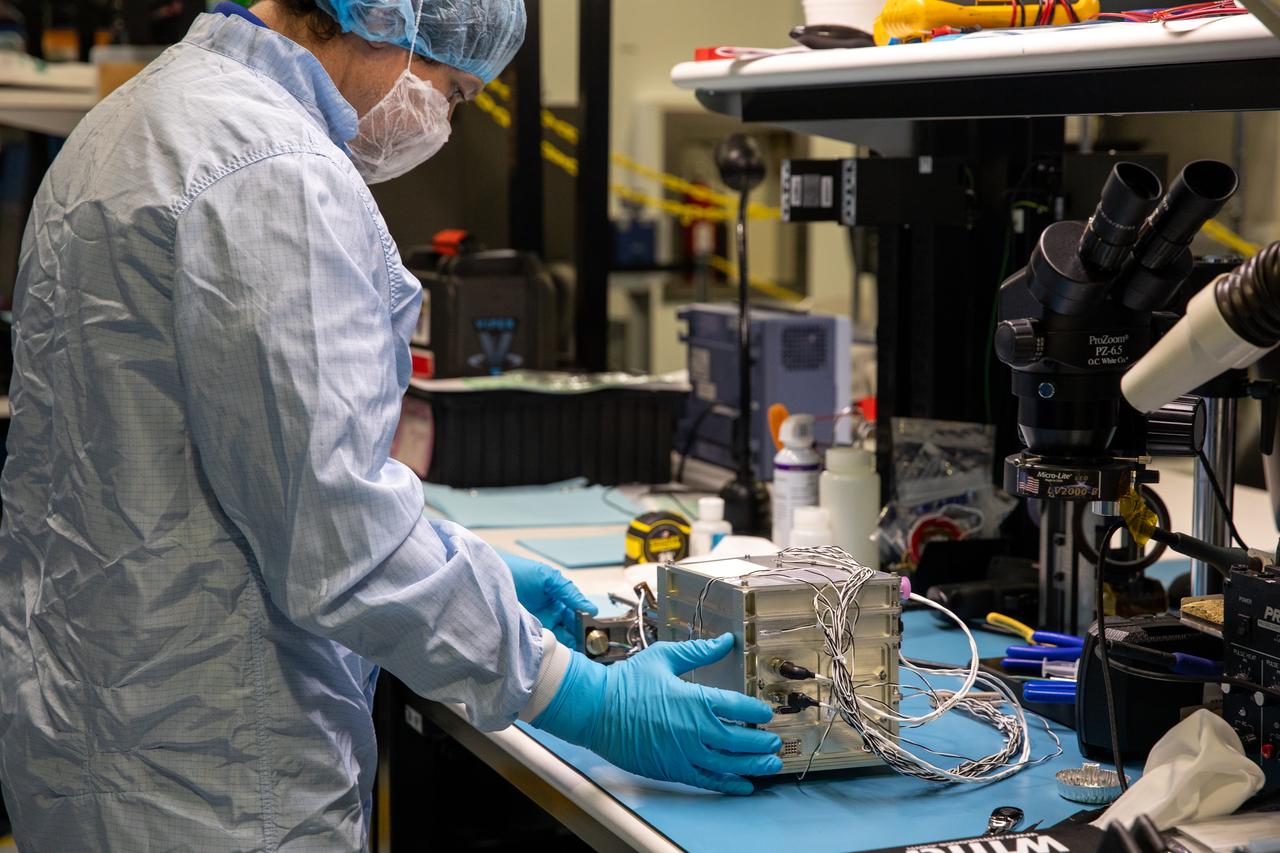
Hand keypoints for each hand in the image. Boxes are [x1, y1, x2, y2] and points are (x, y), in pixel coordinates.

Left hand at [499, 552, 596, 649]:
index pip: (576, 616)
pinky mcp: (525, 636)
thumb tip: (590, 609)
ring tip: (576, 652)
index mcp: (557, 601)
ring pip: (558, 641)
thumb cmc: (518, 572)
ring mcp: (537, 627)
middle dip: (579, 638)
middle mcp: (549, 615)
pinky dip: (550, 649)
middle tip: (588, 646)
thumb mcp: (547, 577)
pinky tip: (557, 652)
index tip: (593, 632)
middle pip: (569, 631)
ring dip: (567, 646)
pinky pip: (541, 645)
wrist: (490, 579)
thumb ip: (569, 592)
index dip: (585, 624)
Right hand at [532, 633, 781, 794]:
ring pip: (728, 764)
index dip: (756, 711)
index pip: (738, 707)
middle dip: (761, 743)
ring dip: (752, 766)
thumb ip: (698, 652)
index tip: (766, 713)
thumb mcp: (664, 658)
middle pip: (739, 740)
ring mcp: (683, 753)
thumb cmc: (627, 682)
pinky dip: (728, 784)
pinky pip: (707, 780)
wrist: (595, 710)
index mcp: (694, 700)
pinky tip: (742, 784)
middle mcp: (694, 730)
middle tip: (775, 741)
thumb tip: (725, 641)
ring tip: (769, 765)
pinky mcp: (672, 768)